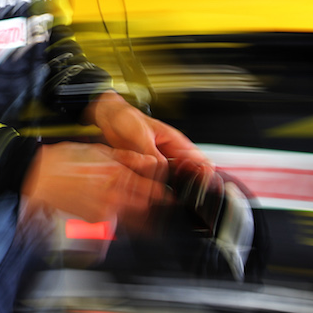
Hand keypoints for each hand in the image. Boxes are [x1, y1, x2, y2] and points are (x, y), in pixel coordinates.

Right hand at [20, 141, 164, 226]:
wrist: (39, 177)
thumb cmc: (65, 160)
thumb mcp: (99, 149)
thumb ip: (127, 157)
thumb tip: (149, 160)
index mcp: (118, 174)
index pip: (152, 189)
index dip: (163, 193)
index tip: (169, 195)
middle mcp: (115, 195)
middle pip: (146, 207)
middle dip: (153, 206)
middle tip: (160, 206)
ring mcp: (105, 210)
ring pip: (134, 220)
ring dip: (142, 219)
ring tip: (147, 219)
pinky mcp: (95, 220)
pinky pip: (116, 225)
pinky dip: (122, 223)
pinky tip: (121, 218)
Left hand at [84, 90, 212, 181]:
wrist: (108, 118)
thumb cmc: (127, 118)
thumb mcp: (141, 134)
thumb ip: (152, 153)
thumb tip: (161, 171)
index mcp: (176, 142)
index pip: (200, 160)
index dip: (205, 174)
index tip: (200, 185)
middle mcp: (170, 154)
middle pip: (187, 175)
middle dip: (183, 187)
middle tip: (171, 194)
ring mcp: (159, 162)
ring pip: (169, 181)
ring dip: (164, 188)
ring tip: (153, 193)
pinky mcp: (146, 169)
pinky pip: (152, 181)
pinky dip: (150, 187)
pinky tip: (142, 190)